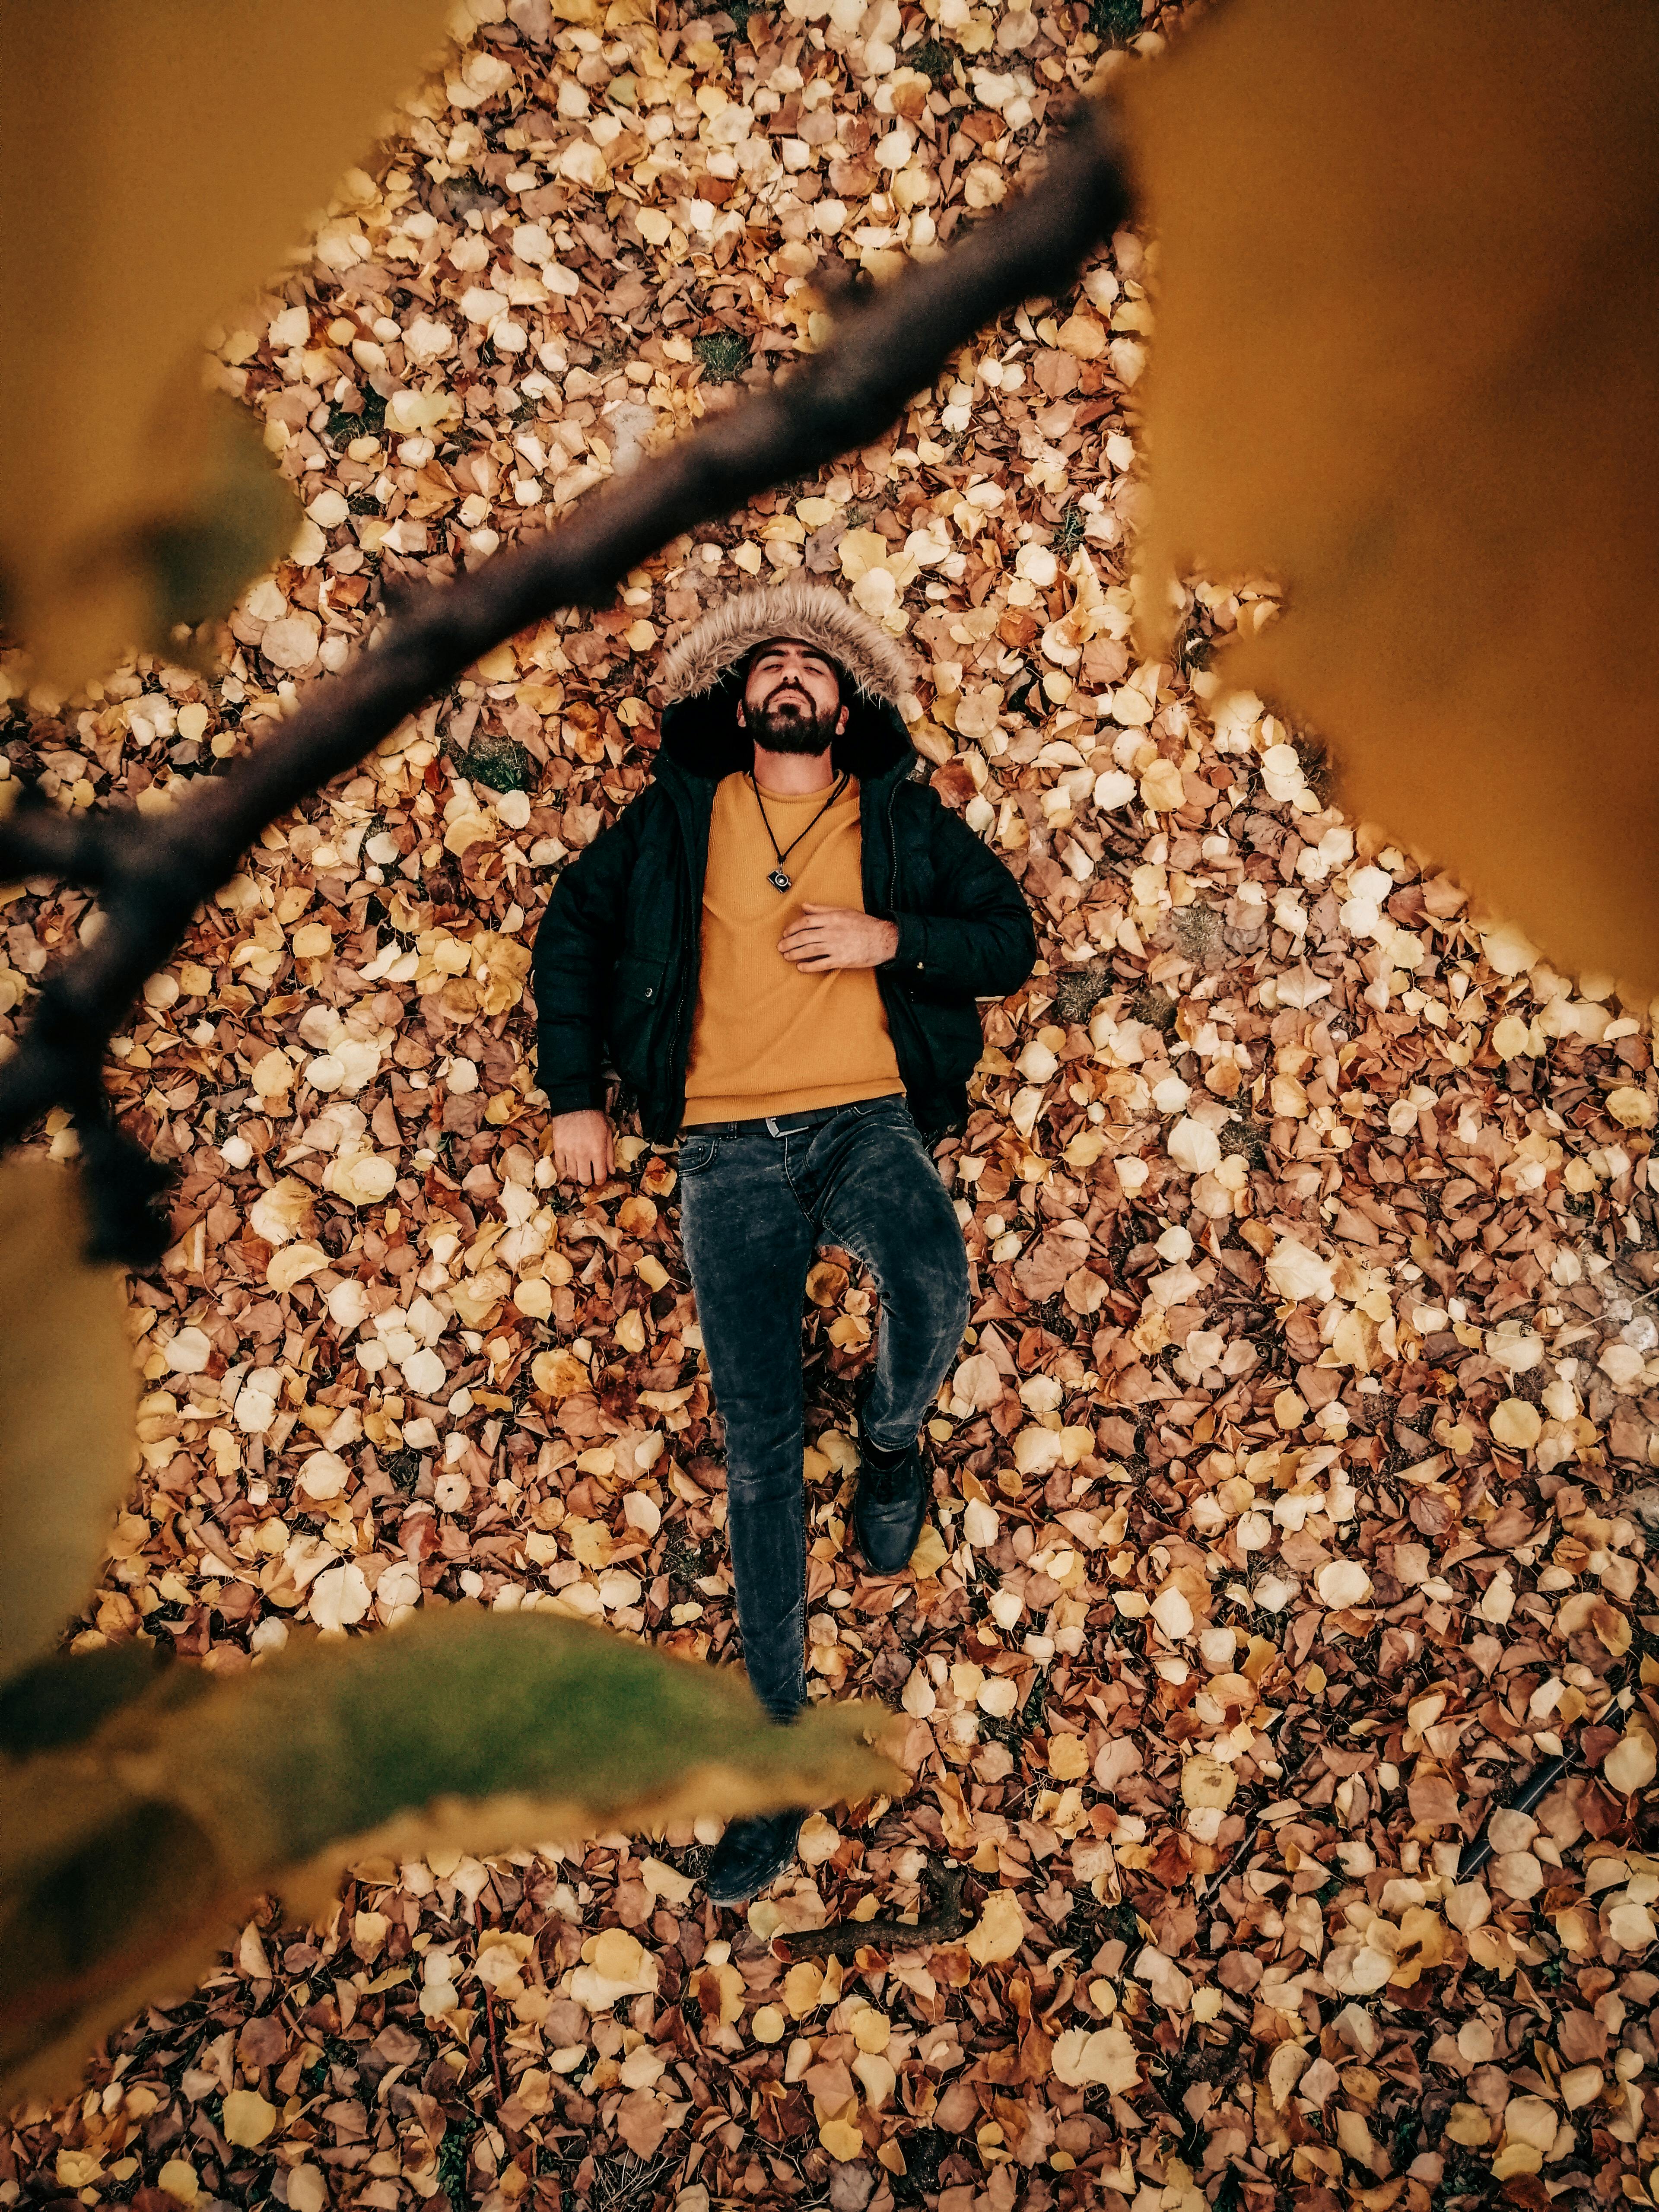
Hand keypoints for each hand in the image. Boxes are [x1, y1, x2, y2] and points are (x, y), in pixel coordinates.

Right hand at [547, 1108, 613, 1185]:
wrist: (576, 1105)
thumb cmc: (595, 1119)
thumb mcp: (608, 1135)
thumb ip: (610, 1155)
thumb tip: (611, 1171)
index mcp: (598, 1151)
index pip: (599, 1177)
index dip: (601, 1181)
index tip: (600, 1178)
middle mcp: (583, 1155)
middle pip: (584, 1179)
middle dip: (588, 1181)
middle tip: (589, 1176)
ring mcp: (569, 1152)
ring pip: (572, 1175)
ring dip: (577, 1175)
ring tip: (580, 1169)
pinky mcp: (558, 1148)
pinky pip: (560, 1166)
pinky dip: (566, 1168)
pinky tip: (570, 1164)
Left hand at [778, 904, 899, 972]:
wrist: (883, 939)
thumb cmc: (864, 924)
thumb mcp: (844, 911)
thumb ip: (822, 909)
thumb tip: (804, 906)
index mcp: (832, 918)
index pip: (806, 922)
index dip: (793, 928)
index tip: (786, 932)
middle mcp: (832, 932)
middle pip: (804, 937)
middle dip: (789, 942)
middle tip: (781, 947)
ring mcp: (836, 947)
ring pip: (809, 951)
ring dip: (795, 954)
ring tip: (787, 956)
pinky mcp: (841, 960)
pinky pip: (821, 964)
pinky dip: (809, 966)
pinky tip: (801, 967)